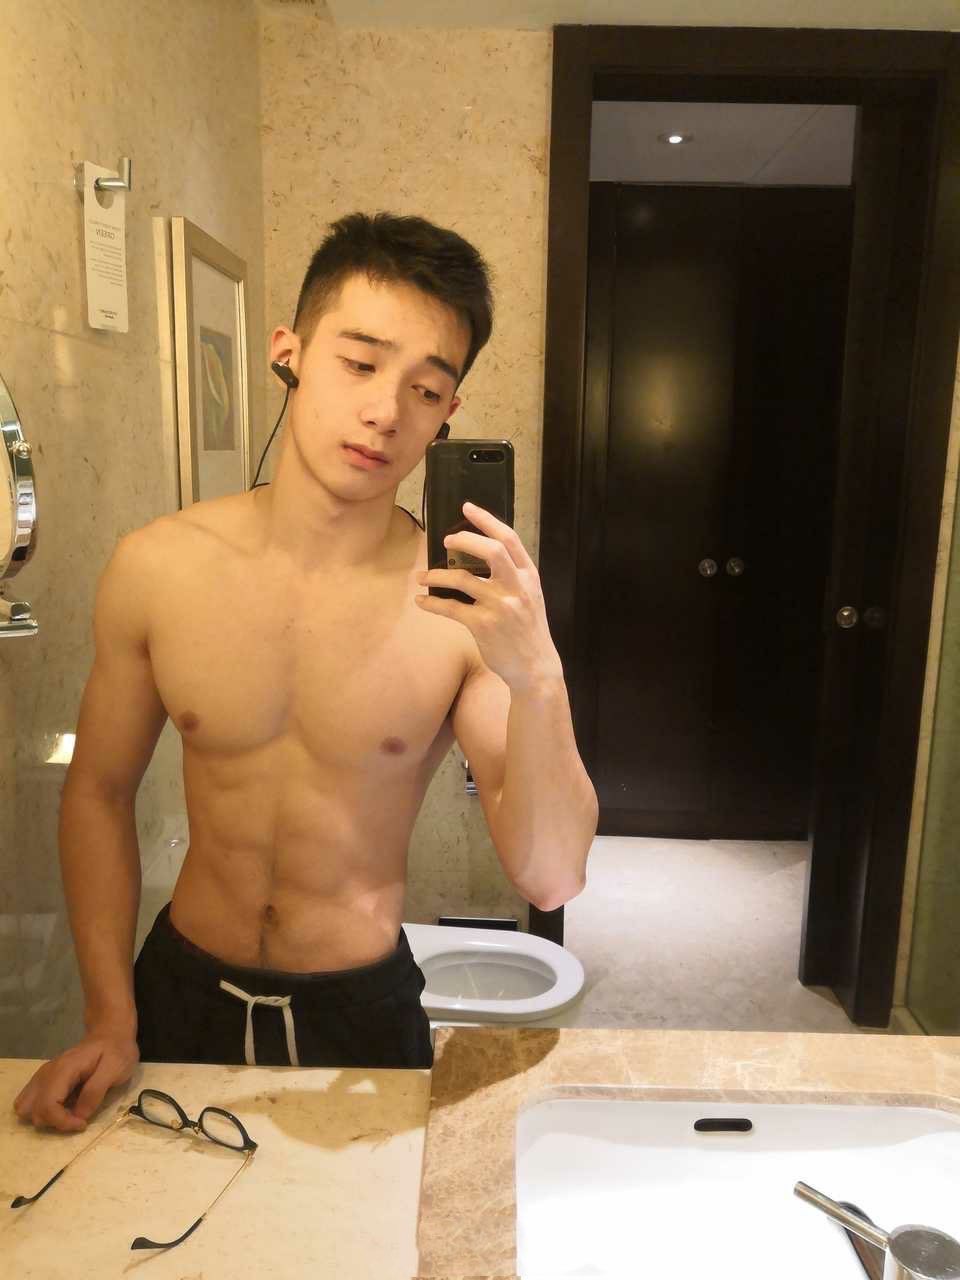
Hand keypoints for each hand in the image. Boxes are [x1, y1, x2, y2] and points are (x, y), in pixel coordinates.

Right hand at [13, 1030, 138, 1131]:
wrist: (110, 1035)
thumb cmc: (116, 1051)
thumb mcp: (115, 1069)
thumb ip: (95, 1092)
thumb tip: (79, 1116)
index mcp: (64, 1070)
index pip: (48, 1105)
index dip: (62, 1121)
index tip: (82, 1124)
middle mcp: (47, 1073)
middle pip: (34, 1110)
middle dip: (56, 1122)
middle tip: (79, 1118)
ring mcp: (43, 1076)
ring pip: (26, 1108)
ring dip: (45, 1118)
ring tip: (68, 1113)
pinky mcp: (43, 1080)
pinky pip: (29, 1101)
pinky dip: (40, 1111)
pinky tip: (61, 1108)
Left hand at [415, 502, 562, 691]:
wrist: (536, 668)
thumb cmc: (529, 631)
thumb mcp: (531, 598)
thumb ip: (513, 577)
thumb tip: (479, 556)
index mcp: (529, 576)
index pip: (509, 539)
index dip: (487, 520)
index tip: (468, 507)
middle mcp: (517, 588)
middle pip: (491, 550)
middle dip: (464, 539)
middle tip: (445, 541)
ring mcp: (501, 606)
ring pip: (462, 579)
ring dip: (437, 576)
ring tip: (423, 577)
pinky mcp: (484, 626)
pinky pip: (451, 608)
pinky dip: (432, 603)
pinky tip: (422, 601)